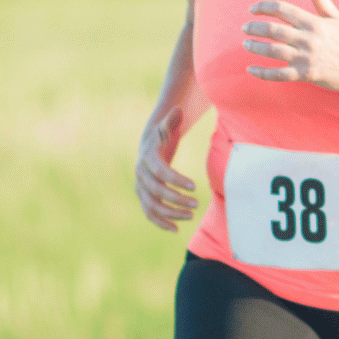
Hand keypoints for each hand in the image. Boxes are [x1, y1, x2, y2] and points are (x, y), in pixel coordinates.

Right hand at [134, 106, 197, 231]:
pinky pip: (149, 213)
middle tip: (197, 204)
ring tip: (191, 215)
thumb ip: (172, 120)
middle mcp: (141, 175)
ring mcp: (140, 188)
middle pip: (157, 192)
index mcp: (147, 158)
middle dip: (176, 199)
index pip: (161, 172)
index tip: (195, 186)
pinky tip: (176, 229)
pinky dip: (161, 223)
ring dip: (171, 213)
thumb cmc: (162, 136)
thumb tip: (177, 110)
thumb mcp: (167, 126)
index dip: (176, 180)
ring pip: (152, 206)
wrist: (148, 147)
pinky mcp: (143, 197)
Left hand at [244, 0, 338, 91]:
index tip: (253, 10)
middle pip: (274, 30)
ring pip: (273, 51)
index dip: (264, 7)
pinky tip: (250, 69)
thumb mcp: (334, 16)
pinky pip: (279, 74)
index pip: (282, 9)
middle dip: (255, 28)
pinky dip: (262, 72)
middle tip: (245, 28)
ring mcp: (306, 57)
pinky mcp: (306, 74)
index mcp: (314, 22)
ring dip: (255, 47)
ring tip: (246, 44)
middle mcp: (309, 38)